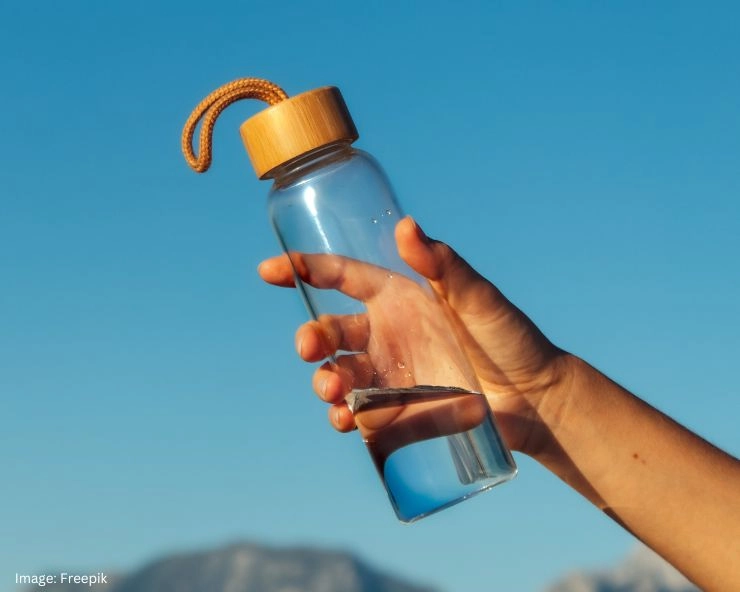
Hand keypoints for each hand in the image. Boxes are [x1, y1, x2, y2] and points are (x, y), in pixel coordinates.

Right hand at [258, 216, 568, 453]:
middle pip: (332, 332)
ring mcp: (390, 375)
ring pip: (339, 375)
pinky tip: (344, 420)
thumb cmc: (511, 338)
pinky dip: (344, 417)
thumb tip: (406, 225)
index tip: (270, 271)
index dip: (305, 271)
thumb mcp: (478, 298)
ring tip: (332, 392)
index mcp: (400, 298)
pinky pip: (359, 414)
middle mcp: (387, 334)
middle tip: (308, 349)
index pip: (342, 278)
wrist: (536, 400)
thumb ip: (445, 265)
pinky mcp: (397, 412)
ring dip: (325, 382)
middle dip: (312, 338)